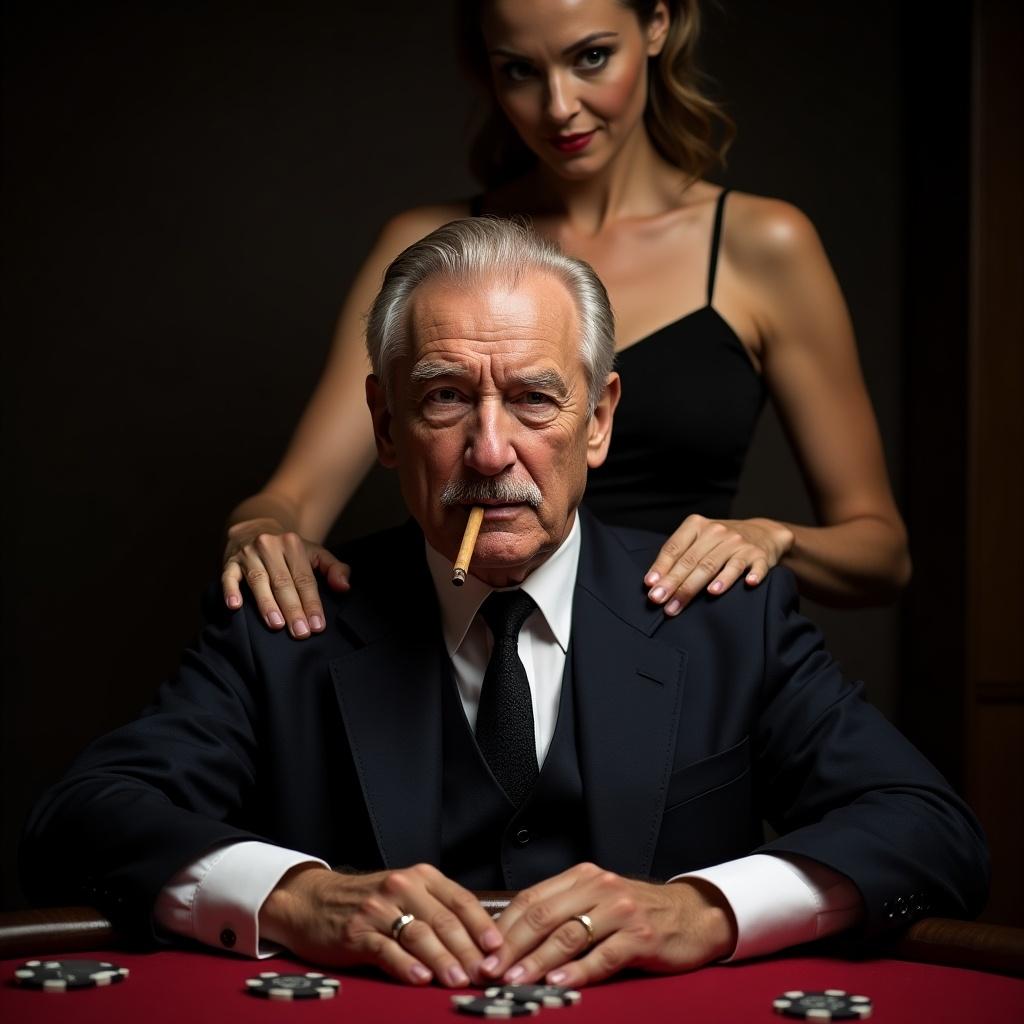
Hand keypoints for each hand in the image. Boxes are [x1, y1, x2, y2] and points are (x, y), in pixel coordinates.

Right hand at [221, 518, 350, 638]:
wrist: (255, 527)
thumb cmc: (289, 549)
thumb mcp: (314, 553)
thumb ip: (334, 569)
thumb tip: (344, 587)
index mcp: (293, 545)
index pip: (304, 579)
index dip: (312, 603)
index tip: (318, 625)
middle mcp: (270, 547)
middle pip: (283, 582)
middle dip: (293, 609)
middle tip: (300, 632)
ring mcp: (248, 554)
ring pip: (259, 581)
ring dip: (267, 604)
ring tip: (276, 625)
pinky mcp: (230, 562)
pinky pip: (228, 577)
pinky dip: (230, 591)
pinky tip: (235, 606)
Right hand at [259, 863, 503, 986]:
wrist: (312, 900)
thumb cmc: (368, 901)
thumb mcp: (406, 894)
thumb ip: (437, 910)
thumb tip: (479, 943)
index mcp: (421, 877)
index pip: (461, 900)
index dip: (483, 927)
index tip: (499, 951)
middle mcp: (402, 887)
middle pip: (444, 920)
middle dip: (468, 951)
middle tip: (485, 975)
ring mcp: (378, 909)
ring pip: (419, 934)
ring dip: (443, 960)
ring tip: (459, 980)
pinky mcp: (356, 932)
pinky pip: (386, 949)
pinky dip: (406, 966)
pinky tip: (420, 980)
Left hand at [481, 864, 735, 987]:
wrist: (692, 915)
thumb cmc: (635, 912)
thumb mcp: (597, 901)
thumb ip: (561, 913)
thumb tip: (510, 939)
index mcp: (581, 877)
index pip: (532, 899)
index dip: (504, 927)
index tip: (481, 953)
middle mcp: (599, 887)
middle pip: (544, 916)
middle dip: (512, 946)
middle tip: (489, 971)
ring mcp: (621, 910)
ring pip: (569, 935)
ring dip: (537, 962)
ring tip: (514, 980)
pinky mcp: (641, 935)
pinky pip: (603, 955)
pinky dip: (578, 972)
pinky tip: (558, 984)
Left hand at [645, 516, 793, 614]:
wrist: (762, 533)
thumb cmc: (720, 542)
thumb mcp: (698, 540)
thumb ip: (678, 556)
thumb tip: (652, 583)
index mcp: (697, 525)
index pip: (675, 547)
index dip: (661, 567)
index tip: (650, 586)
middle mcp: (717, 532)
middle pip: (692, 560)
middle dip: (674, 583)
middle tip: (660, 601)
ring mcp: (739, 543)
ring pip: (716, 565)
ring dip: (700, 584)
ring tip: (687, 599)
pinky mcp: (759, 555)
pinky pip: (753, 566)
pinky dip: (751, 575)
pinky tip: (747, 584)